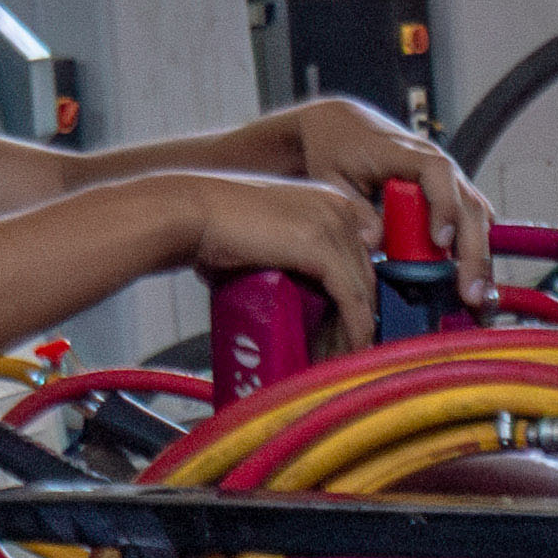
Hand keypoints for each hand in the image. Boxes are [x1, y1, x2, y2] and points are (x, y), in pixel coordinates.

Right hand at [180, 173, 379, 336]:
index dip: (361, 288)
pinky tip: (349, 350)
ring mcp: (332, 227)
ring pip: (363, 290)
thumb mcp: (270, 234)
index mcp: (327, 200)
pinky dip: (355, 329)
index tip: (353, 319)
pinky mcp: (322, 250)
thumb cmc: (217, 229)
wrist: (190, 217)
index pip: (365, 250)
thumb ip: (294, 254)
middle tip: (344, 347)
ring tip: (340, 357)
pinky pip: (353, 299)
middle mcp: (336, 209)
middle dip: (359, 315)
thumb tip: (304, 295)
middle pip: (367, 273)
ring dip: (355, 330)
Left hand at [267, 96, 493, 295]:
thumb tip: (376, 241)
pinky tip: (474, 279)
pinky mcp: (450, 194)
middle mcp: (438, 164)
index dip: (444, 206)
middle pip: (470, 204)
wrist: (345, 126)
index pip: (438, 174)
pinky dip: (476, 250)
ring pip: (479, 215)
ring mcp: (449, 180)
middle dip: (474, 250)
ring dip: (481, 256)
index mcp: (407, 153)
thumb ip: (354, 208)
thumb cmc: (336, 147)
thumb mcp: (332, 176)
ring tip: (478, 295)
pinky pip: (473, 221)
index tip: (439, 242)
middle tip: (470, 290)